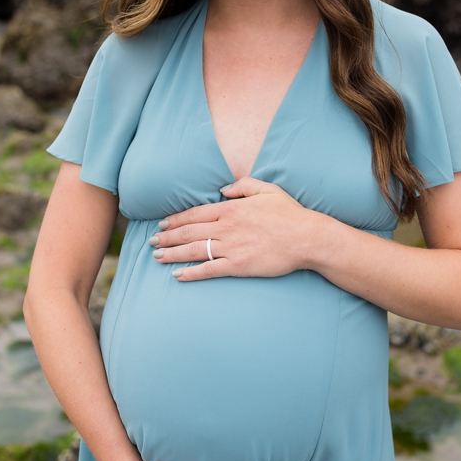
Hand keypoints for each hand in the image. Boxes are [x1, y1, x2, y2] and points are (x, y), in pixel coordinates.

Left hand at [149, 176, 323, 282]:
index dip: (175, 220)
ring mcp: (231, 248)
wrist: (308, 238)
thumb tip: (222, 191)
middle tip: (152, 241)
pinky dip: (191, 273)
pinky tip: (178, 274)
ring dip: (172, 254)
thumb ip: (242, 186)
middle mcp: (226, 227)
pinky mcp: (238, 266)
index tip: (162, 223)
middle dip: (166, 237)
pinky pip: (209, 270)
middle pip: (188, 232)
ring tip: (157, 256)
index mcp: (230, 209)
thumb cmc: (290, 214)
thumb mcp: (267, 189)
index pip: (194, 214)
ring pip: (193, 251)